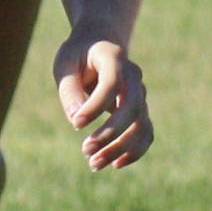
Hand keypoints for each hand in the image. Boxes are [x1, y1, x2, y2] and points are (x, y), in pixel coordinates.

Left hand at [57, 33, 150, 170]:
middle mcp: (133, 76)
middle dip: (110, 133)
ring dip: (121, 148)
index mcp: (114, 57)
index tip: (75, 124)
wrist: (100, 45)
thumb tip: (75, 119)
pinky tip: (115, 165)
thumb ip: (69, 89)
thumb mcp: (65, 64)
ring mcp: (140, 94)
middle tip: (85, 150)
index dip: (95, 107)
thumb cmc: (78, 55)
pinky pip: (146, 134)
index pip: (112, 84)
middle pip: (132, 108)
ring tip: (94, 163)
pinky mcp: (140, 110)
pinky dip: (135, 152)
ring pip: (141, 125)